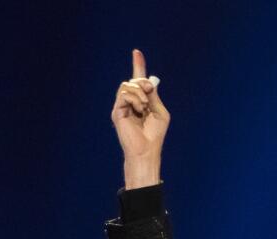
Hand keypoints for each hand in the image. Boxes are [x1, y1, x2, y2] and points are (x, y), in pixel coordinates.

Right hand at [111, 49, 169, 188]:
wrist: (147, 149)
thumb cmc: (155, 134)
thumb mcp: (160, 111)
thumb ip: (153, 96)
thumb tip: (147, 82)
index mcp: (142, 101)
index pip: (138, 80)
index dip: (138, 65)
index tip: (137, 52)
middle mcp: (130, 102)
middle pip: (134, 80)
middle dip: (143, 83)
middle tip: (149, 93)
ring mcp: (122, 106)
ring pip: (127, 85)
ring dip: (139, 93)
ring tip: (144, 107)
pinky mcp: (117, 111)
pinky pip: (123, 94)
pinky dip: (134, 99)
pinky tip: (139, 109)